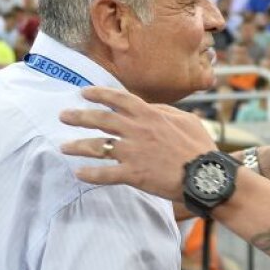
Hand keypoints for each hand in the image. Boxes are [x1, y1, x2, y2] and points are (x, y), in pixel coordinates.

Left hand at [59, 86, 215, 199]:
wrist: (205, 176)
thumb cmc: (200, 148)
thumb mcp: (186, 120)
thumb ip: (164, 111)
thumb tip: (148, 106)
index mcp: (149, 115)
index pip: (118, 99)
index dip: (99, 94)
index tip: (83, 93)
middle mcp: (137, 131)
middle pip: (100, 120)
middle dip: (79, 116)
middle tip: (63, 116)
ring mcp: (133, 153)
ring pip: (97, 146)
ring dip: (77, 146)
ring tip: (64, 147)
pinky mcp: (134, 174)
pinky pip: (106, 174)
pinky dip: (91, 174)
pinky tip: (79, 174)